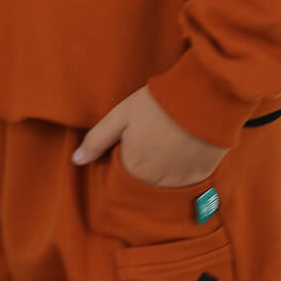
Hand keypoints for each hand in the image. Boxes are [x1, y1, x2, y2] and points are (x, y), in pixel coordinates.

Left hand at [71, 84, 227, 186]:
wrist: (205, 97)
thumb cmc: (158, 103)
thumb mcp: (120, 115)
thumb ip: (96, 140)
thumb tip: (75, 161)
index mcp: (133, 169)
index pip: (121, 175)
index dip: (125, 156)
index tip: (132, 140)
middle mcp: (156, 182)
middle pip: (144, 182)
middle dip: (144, 165)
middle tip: (154, 138)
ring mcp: (181, 182)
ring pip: (166, 184)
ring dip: (164, 170)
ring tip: (169, 142)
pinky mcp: (202, 176)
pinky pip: (187, 181)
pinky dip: (184, 170)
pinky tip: (185, 148)